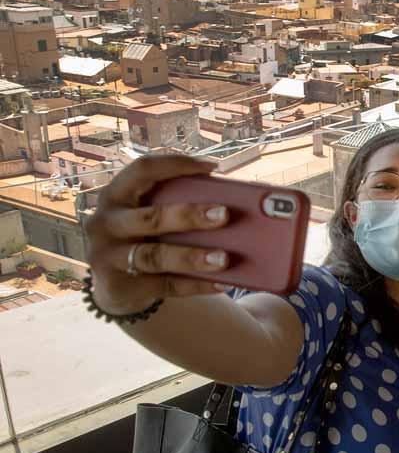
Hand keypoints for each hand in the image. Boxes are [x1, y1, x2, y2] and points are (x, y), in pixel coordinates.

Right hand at [85, 156, 232, 315]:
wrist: (113, 285)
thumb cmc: (144, 237)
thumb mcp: (148, 216)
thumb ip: (176, 204)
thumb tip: (239, 201)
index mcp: (116, 195)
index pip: (142, 170)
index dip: (176, 165)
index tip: (212, 167)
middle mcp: (106, 223)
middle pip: (150, 218)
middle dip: (188, 215)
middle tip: (225, 214)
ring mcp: (108, 257)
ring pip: (154, 256)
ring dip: (192, 257)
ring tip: (224, 259)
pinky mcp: (117, 287)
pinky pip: (163, 285)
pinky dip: (194, 284)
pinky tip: (221, 283)